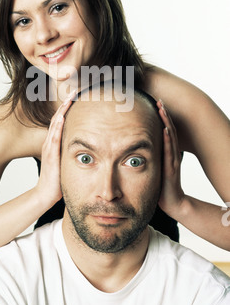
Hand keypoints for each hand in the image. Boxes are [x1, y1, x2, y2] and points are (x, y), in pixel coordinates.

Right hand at [36, 92, 75, 208]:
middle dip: (66, 103)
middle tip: (75, 90)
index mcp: (55, 141)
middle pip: (58, 116)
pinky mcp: (50, 155)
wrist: (46, 194)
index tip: (78, 96)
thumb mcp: (67, 158)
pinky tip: (61, 116)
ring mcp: (49, 147)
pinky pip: (53, 137)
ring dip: (62, 110)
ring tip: (69, 98)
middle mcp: (50, 140)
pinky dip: (57, 126)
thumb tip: (85, 142)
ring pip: (55, 123)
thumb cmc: (57, 177)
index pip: (62, 119)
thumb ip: (72, 149)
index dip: (69, 107)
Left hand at [157, 100, 184, 217]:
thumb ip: (147, 157)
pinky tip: (164, 129)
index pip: (163, 131)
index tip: (154, 105)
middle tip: (158, 101)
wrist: (172, 203)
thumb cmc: (160, 186)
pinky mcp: (171, 168)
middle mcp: (170, 153)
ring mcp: (172, 160)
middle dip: (163, 115)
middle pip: (168, 130)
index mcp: (165, 152)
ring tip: (162, 109)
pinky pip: (170, 151)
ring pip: (170, 137)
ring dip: (166, 122)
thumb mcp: (152, 167)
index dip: (160, 118)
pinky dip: (167, 139)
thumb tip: (132, 149)